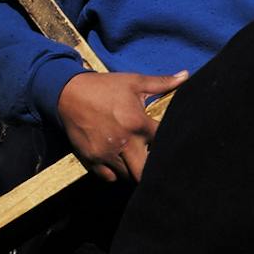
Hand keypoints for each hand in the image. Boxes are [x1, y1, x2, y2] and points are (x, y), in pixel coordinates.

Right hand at [57, 70, 189, 182]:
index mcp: (137, 123)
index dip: (167, 143)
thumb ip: (162, 83)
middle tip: (149, 157)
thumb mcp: (134, 82)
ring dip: (133, 169)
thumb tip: (186, 75)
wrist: (67, 93)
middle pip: (145, 171)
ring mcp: (106, 153)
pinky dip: (115, 173)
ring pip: (128, 176)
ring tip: (133, 156)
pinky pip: (109, 178)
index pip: (162, 143)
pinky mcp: (91, 159)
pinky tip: (117, 160)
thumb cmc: (104, 87)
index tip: (163, 141)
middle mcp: (123, 142)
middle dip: (151, 167)